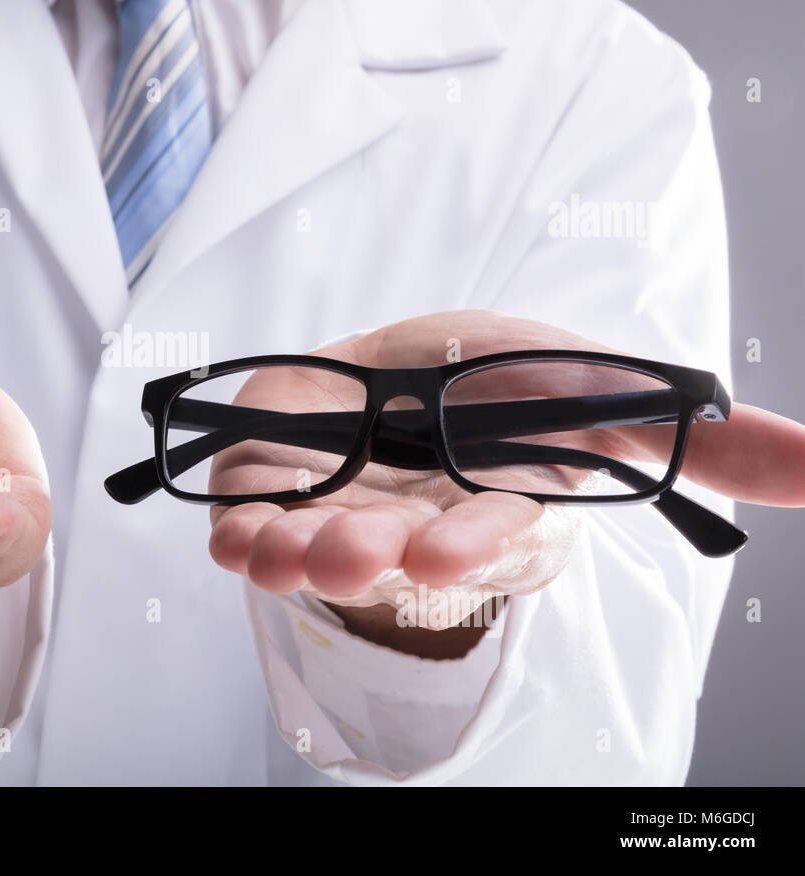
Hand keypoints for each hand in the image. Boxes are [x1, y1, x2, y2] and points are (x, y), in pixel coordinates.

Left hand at [206, 310, 804, 639]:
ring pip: (318, 546)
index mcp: (497, 498)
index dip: (476, 537)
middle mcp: (419, 522)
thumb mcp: (590, 385)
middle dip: (374, 551)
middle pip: (398, 547)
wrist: (386, 377)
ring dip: (295, 551)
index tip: (444, 543)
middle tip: (349, 549)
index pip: (496, 527)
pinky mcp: (276, 498)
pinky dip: (237, 529)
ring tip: (278, 546)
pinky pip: (251, 524)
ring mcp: (341, 515)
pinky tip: (231, 531)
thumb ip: (698, 435)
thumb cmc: (486, 382)